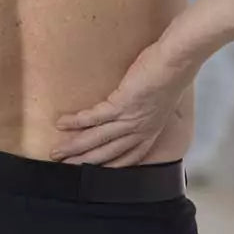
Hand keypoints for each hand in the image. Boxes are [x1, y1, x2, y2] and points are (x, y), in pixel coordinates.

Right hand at [50, 40, 196, 167]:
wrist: (176, 61)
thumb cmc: (172, 72)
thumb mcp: (164, 95)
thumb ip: (152, 103)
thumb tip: (144, 97)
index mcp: (151, 129)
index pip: (129, 156)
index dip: (111, 166)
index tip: (95, 172)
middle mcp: (139, 129)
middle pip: (107, 153)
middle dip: (85, 162)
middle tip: (65, 167)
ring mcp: (130, 119)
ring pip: (97, 139)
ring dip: (75, 147)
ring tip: (57, 152)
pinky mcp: (121, 105)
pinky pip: (93, 117)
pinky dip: (76, 121)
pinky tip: (62, 123)